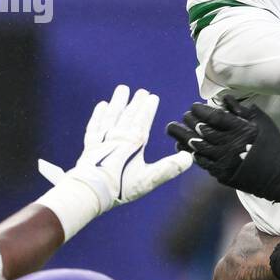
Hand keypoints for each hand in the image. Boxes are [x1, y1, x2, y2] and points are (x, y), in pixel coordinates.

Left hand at [39, 85, 191, 212]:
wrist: (91, 190)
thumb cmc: (121, 186)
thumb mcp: (149, 179)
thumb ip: (169, 168)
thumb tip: (188, 157)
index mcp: (134, 142)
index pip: (143, 120)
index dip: (148, 108)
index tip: (152, 96)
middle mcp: (119, 136)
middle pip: (129, 115)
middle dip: (136, 102)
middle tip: (141, 91)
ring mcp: (103, 139)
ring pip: (112, 115)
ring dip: (117, 102)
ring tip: (122, 89)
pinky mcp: (90, 145)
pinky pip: (95, 125)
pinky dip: (98, 114)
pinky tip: (101, 106)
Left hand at [166, 98, 279, 205]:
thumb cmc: (272, 145)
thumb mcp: (261, 122)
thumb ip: (242, 110)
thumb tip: (224, 99)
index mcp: (240, 129)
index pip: (214, 116)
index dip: (200, 110)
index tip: (193, 107)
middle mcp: (229, 144)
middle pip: (201, 130)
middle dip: (188, 121)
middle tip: (183, 117)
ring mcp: (224, 160)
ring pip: (197, 146)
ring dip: (182, 137)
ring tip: (173, 129)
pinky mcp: (221, 173)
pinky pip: (201, 162)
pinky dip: (191, 153)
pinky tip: (184, 147)